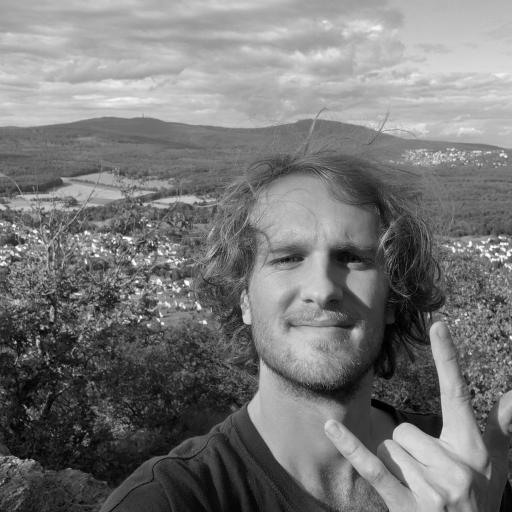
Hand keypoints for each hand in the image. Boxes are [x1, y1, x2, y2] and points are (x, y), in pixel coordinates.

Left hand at [324, 321, 511, 510]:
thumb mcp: (495, 467)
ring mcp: (430, 487)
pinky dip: (350, 446)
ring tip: (419, 490)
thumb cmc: (479, 502)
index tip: (439, 326)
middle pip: (404, 430)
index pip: (458, 394)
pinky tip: (330, 426)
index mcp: (472, 449)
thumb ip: (501, 429)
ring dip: (397, 467)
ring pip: (389, 448)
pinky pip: (371, 466)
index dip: (448, 358)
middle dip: (410, 451)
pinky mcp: (405, 504)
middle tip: (429, 475)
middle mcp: (454, 466)